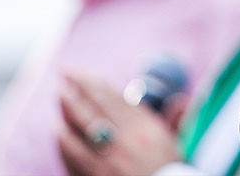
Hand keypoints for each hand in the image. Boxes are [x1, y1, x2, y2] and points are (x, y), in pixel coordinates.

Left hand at [57, 70, 182, 175]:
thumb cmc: (170, 173)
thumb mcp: (176, 145)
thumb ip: (175, 120)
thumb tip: (180, 100)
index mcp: (146, 130)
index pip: (113, 98)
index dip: (94, 83)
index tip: (79, 73)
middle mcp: (125, 141)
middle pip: (93, 108)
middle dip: (75, 90)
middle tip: (64, 76)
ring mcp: (106, 161)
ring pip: (79, 129)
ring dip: (66, 111)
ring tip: (60, 98)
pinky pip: (72, 155)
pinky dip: (63, 140)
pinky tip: (59, 131)